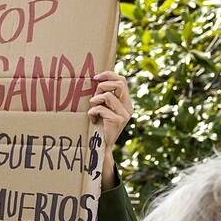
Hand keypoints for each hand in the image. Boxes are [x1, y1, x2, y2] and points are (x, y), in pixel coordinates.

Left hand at [88, 71, 131, 188]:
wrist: (101, 145)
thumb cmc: (98, 125)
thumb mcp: (102, 108)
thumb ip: (103, 96)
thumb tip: (95, 80)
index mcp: (126, 102)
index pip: (122, 80)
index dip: (109, 75)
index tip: (95, 77)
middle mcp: (128, 107)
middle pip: (119, 84)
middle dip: (103, 86)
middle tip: (94, 95)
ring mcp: (124, 114)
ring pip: (107, 96)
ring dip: (95, 101)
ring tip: (92, 110)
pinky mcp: (117, 120)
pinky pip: (101, 108)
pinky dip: (92, 112)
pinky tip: (93, 119)